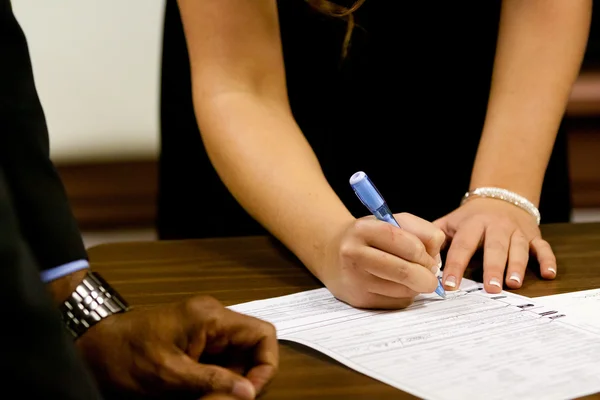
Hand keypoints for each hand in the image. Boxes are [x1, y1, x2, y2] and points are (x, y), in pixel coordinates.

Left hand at [76, 295, 277, 399]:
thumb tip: (250, 393)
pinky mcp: (195, 338)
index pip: (262, 334)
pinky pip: (220, 359)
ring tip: (210, 399)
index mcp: (211, 317)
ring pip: (237, 356)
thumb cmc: (126, 356)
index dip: (265, 365)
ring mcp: (204, 327)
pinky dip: (217, 379)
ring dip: (231, 382)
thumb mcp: (171, 376)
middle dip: (246, 378)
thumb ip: (213, 382)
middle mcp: (213, 317)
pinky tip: (201, 394)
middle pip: (252, 347)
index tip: (250, 393)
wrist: (92, 345)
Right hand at [321, 213, 445, 308]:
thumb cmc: (368, 237)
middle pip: (404, 271)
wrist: (332, 255)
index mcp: (362, 230)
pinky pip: (396, 303)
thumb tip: (437, 255)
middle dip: (426, 276)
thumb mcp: (391, 222)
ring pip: (403, 290)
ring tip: (411, 277)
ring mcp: (354, 280)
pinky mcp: (359, 300)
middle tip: (431, 276)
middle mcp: (354, 254)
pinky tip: (396, 286)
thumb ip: (420, 230)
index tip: (429, 258)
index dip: (424, 254)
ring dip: (416, 287)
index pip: (406, 243)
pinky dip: (405, 296)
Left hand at [435, 197, 556, 292]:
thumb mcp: (449, 222)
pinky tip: (549, 274)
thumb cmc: (469, 218)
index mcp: (472, 224)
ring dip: (517, 266)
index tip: (450, 285)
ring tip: (513, 284)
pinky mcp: (533, 236)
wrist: (499, 196)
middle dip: (492, 268)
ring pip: (518, 249)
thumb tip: (419, 259)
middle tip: (490, 289)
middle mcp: (496, 227)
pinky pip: (543, 248)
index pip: (462, 246)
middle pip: (494, 248)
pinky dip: (548, 260)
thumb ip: (434, 238)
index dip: (455, 265)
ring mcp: (516, 231)